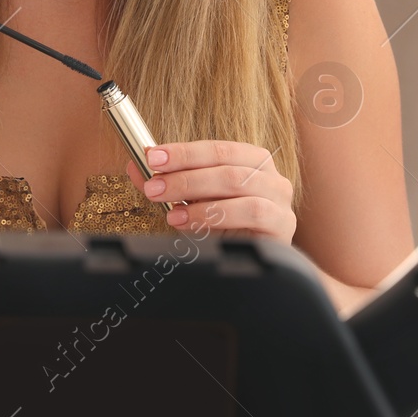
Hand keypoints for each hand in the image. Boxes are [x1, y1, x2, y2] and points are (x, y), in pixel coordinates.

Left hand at [124, 140, 295, 242]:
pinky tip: (190, 223)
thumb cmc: (223, 230)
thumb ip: (167, 183)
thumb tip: (135, 165)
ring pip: (238, 184)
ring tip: (169, 210)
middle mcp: (271, 176)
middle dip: (184, 174)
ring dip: (197, 194)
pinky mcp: (282, 225)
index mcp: (251, 161)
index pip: (217, 148)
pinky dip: (216, 214)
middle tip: (154, 186)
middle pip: (226, 164)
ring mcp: (280, 200)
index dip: (184, 151)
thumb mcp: (192, 203)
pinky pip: (251, 211)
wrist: (252, 269)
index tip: (152, 156)